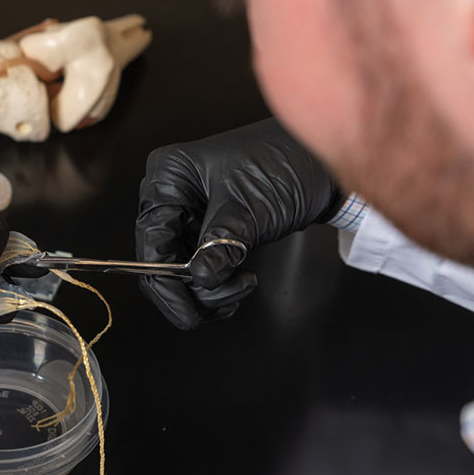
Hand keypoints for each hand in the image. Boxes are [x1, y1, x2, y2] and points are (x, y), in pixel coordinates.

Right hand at [136, 118, 342, 329]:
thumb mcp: (250, 208)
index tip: (187, 312)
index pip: (152, 241)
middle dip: (192, 290)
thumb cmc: (286, 162)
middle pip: (161, 262)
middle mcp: (171, 196)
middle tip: (224, 302)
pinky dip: (218, 286)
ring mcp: (189, 216)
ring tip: (243, 285)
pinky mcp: (208, 231)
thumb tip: (201, 279)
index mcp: (168, 178)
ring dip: (210, 292)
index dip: (165, 282)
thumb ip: (220, 245)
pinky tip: (239, 285)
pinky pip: (201, 269)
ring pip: (181, 272)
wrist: (321, 163)